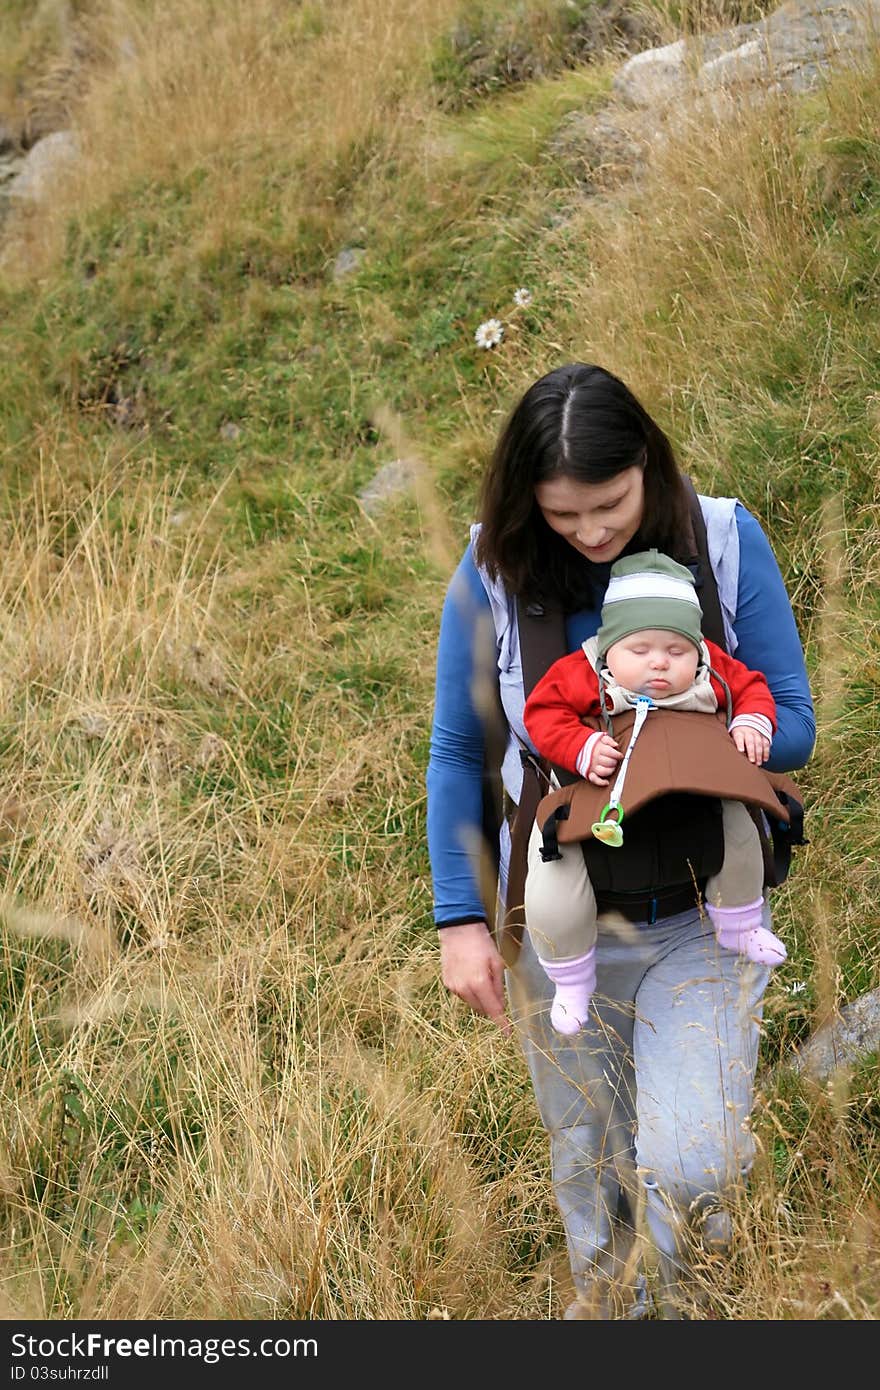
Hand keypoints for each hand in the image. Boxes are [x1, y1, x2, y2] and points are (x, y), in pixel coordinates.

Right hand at [439, 921, 510, 1035]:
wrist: (458, 930)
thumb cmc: (481, 943)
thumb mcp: (497, 963)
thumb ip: (498, 986)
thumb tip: (501, 1006)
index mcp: (479, 983)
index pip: (493, 1010)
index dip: (501, 1023)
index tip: (507, 1033)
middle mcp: (464, 989)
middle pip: (482, 1009)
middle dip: (490, 1005)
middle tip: (495, 989)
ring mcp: (454, 987)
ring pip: (471, 1002)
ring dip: (479, 997)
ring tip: (480, 976)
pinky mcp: (447, 983)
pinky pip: (461, 994)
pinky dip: (469, 990)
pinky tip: (469, 974)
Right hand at [587, 733, 621, 785]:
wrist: (579, 749)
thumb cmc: (593, 745)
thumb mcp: (600, 739)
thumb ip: (609, 740)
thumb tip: (616, 745)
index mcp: (598, 749)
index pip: (611, 752)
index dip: (618, 755)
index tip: (620, 756)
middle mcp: (595, 758)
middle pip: (609, 762)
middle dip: (614, 761)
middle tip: (615, 760)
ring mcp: (592, 767)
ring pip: (604, 771)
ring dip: (610, 770)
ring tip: (612, 767)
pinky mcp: (589, 773)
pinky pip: (595, 780)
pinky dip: (601, 782)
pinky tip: (606, 782)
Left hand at [731, 725, 770, 764]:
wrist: (747, 725)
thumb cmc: (739, 737)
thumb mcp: (734, 739)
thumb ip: (736, 746)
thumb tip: (736, 758)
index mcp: (739, 733)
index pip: (739, 738)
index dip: (740, 744)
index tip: (740, 750)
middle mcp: (748, 732)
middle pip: (750, 741)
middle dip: (751, 752)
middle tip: (752, 761)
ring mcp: (757, 733)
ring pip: (759, 743)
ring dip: (759, 754)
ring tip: (758, 763)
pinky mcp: (764, 736)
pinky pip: (766, 744)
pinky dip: (766, 752)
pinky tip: (765, 759)